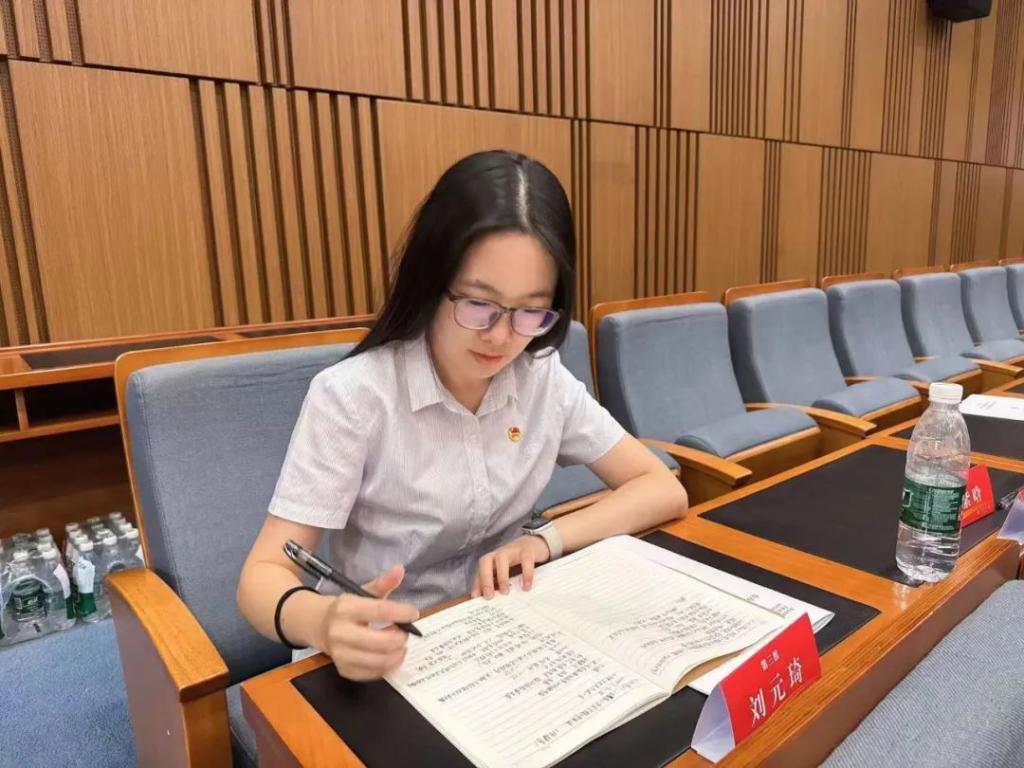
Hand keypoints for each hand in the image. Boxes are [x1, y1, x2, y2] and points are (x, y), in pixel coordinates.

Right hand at [317, 565, 419, 681]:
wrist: (316, 625)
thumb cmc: (346, 608)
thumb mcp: (362, 591)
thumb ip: (383, 583)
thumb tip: (400, 569)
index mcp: (345, 608)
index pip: (379, 611)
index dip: (401, 613)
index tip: (414, 614)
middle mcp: (340, 632)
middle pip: (381, 641)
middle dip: (400, 638)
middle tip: (405, 633)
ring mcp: (340, 654)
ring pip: (379, 661)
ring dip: (397, 654)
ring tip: (400, 646)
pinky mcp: (343, 670)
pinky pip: (372, 674)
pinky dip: (387, 667)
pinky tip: (390, 657)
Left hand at [471, 535, 549, 598]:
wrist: (535, 544)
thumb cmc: (518, 562)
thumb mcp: (507, 573)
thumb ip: (499, 584)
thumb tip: (492, 602)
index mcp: (492, 561)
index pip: (479, 571)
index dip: (477, 584)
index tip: (476, 598)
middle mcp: (499, 554)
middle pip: (485, 561)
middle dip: (485, 578)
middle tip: (489, 596)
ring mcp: (513, 550)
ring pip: (502, 557)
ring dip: (502, 575)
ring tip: (506, 592)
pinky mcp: (527, 550)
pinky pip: (525, 560)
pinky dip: (526, 573)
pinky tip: (527, 586)